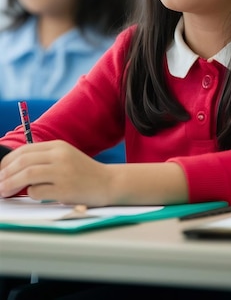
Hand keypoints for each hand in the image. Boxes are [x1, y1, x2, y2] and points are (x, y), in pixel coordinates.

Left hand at [0, 140, 115, 205]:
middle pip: (23, 162)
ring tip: (3, 192)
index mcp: (58, 146)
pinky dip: (30, 194)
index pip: (25, 151)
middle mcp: (60, 155)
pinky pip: (38, 191)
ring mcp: (63, 171)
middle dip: (5, 174)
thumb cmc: (83, 173)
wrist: (108, 182)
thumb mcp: (64, 158)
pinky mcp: (65, 188)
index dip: (7, 162)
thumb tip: (12, 171)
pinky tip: (33, 196)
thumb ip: (43, 160)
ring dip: (11, 184)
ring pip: (27, 175)